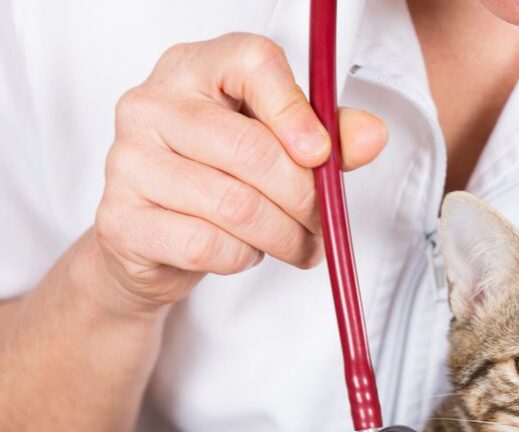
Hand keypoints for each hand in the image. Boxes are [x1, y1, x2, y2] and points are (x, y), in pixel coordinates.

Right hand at [93, 32, 387, 312]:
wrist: (152, 240)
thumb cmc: (217, 179)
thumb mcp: (276, 147)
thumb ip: (327, 137)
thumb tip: (372, 135)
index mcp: (193, 69)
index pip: (252, 62)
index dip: (298, 112)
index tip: (321, 154)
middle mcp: (151, 105)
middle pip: (252, 150)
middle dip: (305, 199)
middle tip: (322, 222)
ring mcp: (127, 162)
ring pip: (235, 207)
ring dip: (283, 237)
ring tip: (294, 243)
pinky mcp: (121, 220)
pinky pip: (207, 246)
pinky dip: (244, 259)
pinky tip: (247, 252)